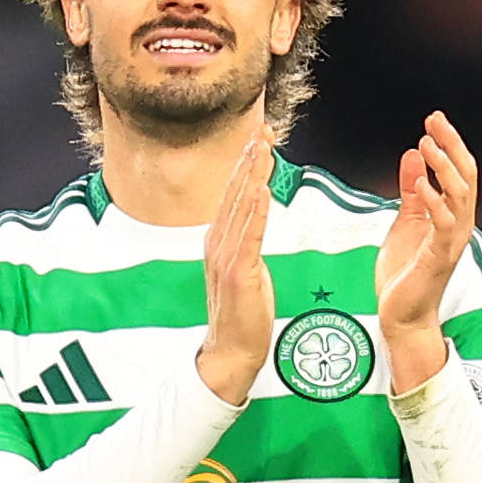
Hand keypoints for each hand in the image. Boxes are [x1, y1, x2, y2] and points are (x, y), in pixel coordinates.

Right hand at [191, 132, 275, 404]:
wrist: (230, 352)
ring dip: (252, 175)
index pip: (233, 194)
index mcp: (219, 241)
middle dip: (249, 159)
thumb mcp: (243, 271)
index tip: (258, 139)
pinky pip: (248, 235)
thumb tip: (257, 219)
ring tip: (263, 147)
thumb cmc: (241, 316)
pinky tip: (261, 188)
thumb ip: (246, 243)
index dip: (246, 165)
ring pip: (240, 206)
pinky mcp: (238, 272)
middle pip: (234, 192)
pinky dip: (254, 210)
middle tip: (263, 130)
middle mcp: (218, 242)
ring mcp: (226, 256)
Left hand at [375, 110, 478, 394]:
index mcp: (452, 215)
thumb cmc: (405, 274)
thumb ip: (411, 191)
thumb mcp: (405, 221)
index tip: (433, 120)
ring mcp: (452, 242)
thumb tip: (412, 156)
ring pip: (460, 196)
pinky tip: (422, 185)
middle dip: (451, 146)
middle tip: (434, 121)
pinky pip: (444, 225)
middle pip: (466, 176)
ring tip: (427, 144)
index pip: (459, 172)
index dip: (450, 144)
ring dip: (444, 168)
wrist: (402, 316)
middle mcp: (459, 225)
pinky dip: (435, 203)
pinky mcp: (439, 258)